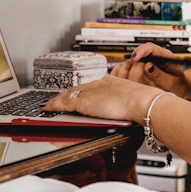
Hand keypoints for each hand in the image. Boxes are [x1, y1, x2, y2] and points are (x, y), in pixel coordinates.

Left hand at [43, 75, 161, 122]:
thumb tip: (127, 110)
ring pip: (68, 95)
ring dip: (58, 100)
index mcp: (110, 81)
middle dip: (66, 94)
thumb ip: (126, 102)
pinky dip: (54, 105)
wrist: (142, 102)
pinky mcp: (84, 103)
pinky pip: (64, 103)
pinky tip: (48, 108)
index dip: (81, 90)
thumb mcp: (132, 99)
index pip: (90, 86)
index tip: (76, 93)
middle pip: (77, 88)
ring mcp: (90, 93)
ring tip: (50, 104)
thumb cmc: (142, 103)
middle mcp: (98, 84)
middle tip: (57, 98)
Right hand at [109, 43, 188, 96]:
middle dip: (133, 68)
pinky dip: (123, 76)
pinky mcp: (137, 68)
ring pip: (129, 63)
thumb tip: (147, 66)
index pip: (150, 47)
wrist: (179, 89)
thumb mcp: (172, 83)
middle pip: (137, 56)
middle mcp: (152, 57)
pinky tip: (126, 84)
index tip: (134, 59)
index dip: (140, 51)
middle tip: (135, 82)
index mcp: (165, 56)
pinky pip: (125, 68)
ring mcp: (143, 62)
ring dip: (127, 73)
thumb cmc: (178, 85)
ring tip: (133, 86)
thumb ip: (160, 75)